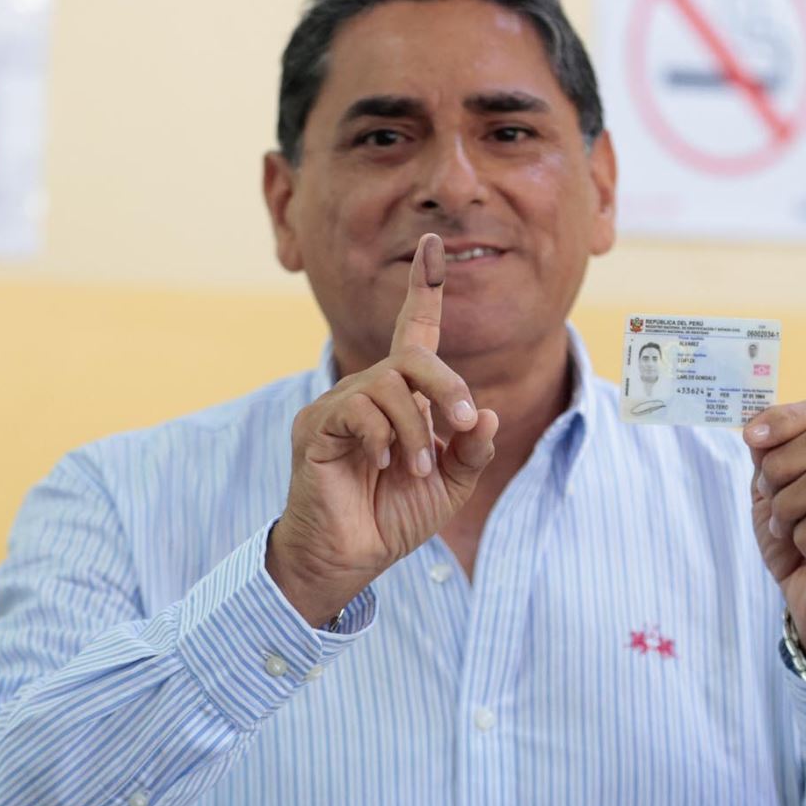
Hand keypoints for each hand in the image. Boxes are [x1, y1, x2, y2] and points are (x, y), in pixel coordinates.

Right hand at [267, 234, 500, 624]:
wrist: (350, 559)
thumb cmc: (393, 518)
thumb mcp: (450, 485)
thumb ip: (472, 449)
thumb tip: (489, 412)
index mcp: (401, 399)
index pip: (413, 333)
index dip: (425, 290)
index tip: (434, 245)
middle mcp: (366, 391)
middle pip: (411, 356)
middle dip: (448, 385)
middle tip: (466, 423)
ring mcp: (337, 406)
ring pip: (388, 385)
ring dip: (417, 429)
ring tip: (418, 470)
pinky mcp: (316, 427)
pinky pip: (357, 409)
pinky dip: (385, 438)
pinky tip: (384, 468)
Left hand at [745, 400, 805, 683]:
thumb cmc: (801, 541)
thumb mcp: (774, 489)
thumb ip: (769, 453)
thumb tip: (757, 426)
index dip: (783, 420)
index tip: (752, 438)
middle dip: (779, 472)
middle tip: (772, 500)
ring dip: (787, 510)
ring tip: (789, 529)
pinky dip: (803, 538)